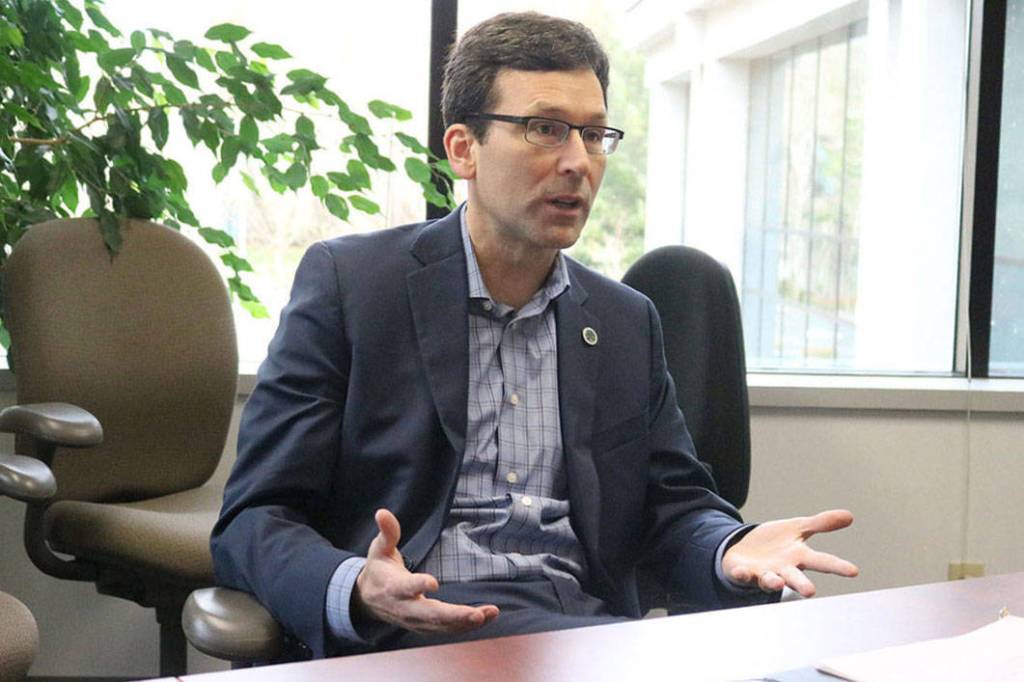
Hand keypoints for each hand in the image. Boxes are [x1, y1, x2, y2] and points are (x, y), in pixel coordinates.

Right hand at [353, 508, 499, 632]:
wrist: (368, 601)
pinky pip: (447, 629)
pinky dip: (467, 626)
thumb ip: (387, 533)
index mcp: (393, 588)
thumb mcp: (379, 549)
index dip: (418, 585)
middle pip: (430, 615)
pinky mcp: (425, 627)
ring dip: (467, 622)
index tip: (434, 582)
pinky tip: (487, 617)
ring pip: (442, 625)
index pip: (406, 588)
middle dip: (455, 616)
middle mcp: (406, 608)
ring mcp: (416, 621)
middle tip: (477, 614)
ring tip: (490, 613)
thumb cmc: (378, 570)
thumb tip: (382, 512)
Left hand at [722, 509, 858, 596]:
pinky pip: (742, 575)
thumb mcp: (797, 528)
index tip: (853, 571)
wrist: (745, 549)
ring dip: (772, 582)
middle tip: (810, 592)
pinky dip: (742, 574)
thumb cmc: (776, 543)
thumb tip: (849, 515)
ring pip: (769, 580)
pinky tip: (742, 571)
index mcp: (798, 557)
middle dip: (802, 585)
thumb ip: (821, 524)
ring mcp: (763, 573)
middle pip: (795, 578)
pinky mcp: (743, 572)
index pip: (821, 561)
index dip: (837, 566)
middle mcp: (783, 569)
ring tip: (777, 583)